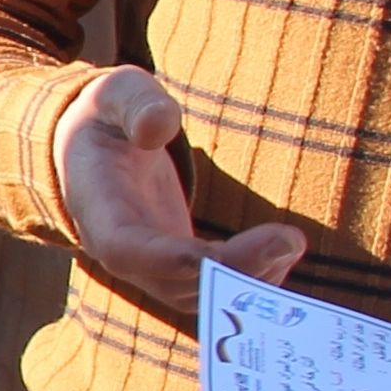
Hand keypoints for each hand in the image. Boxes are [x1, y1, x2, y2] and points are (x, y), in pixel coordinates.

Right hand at [54, 67, 307, 326]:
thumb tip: (159, 128)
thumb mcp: (117, 93)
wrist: (98, 148)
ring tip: (291, 242)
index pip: (127, 250)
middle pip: (174, 282)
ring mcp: (152, 267)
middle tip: (289, 240)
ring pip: (199, 296)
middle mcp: (124, 253)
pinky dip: (252, 279)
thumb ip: (137, 105)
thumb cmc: (110, 115)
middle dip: (232, 270)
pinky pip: (215, 291)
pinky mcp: (180, 269)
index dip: (170, 260)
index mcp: (101, 210)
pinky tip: (285, 250)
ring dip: (250, 280)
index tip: (217, 255)